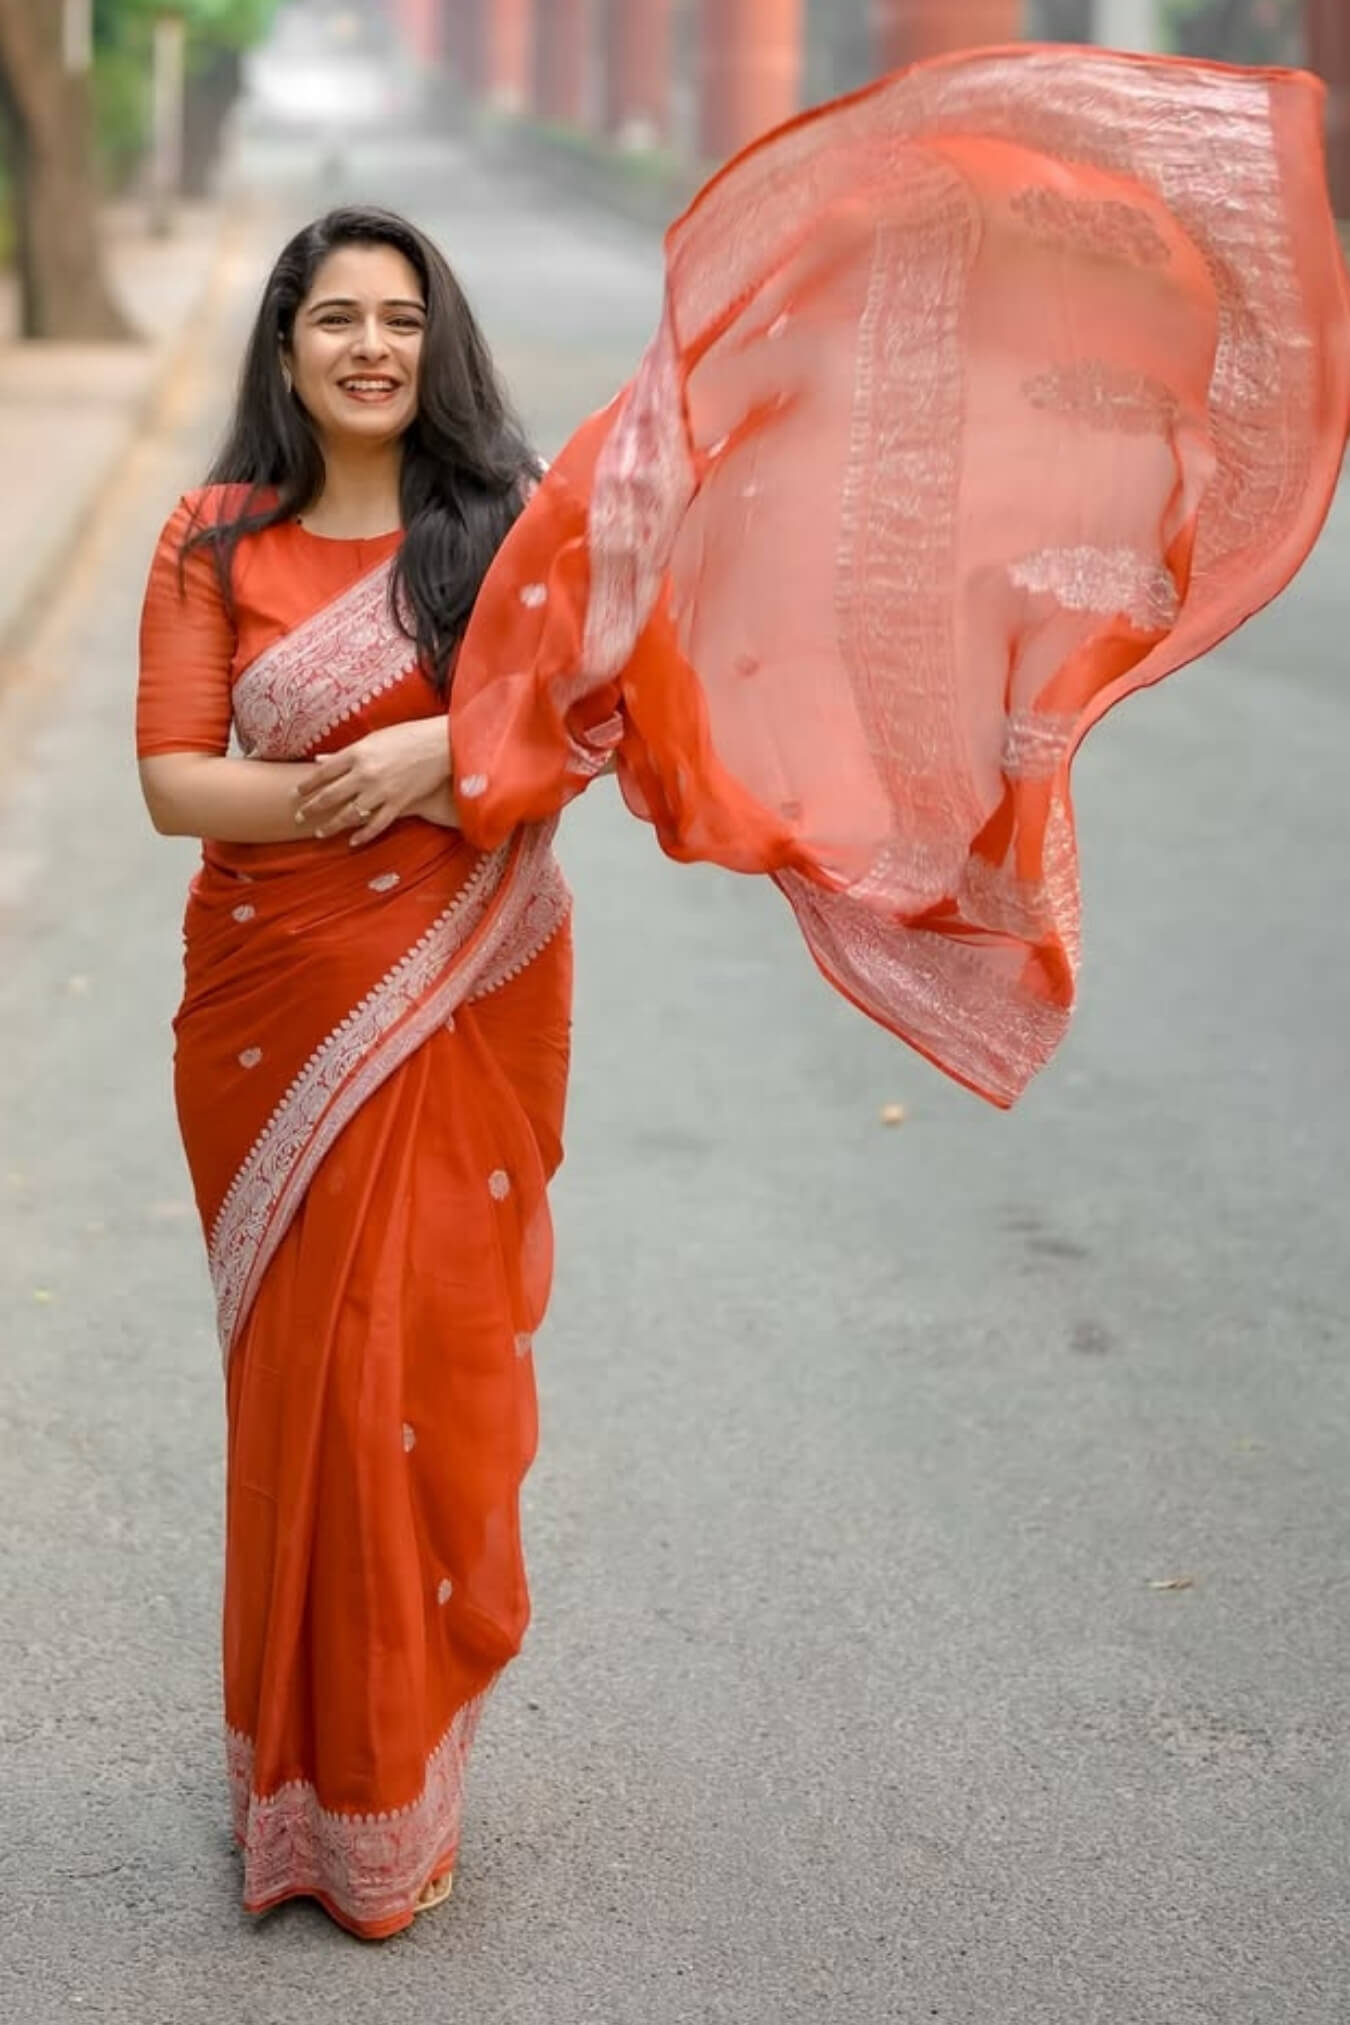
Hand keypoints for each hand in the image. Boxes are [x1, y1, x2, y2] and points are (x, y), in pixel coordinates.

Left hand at [294, 719, 450, 847]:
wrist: (440, 745)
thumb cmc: (406, 737)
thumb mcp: (372, 739)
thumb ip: (346, 753)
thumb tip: (320, 761)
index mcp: (357, 753)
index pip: (323, 773)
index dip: (307, 785)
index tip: (295, 794)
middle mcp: (365, 773)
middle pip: (330, 796)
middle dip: (311, 808)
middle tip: (298, 817)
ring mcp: (381, 791)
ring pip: (349, 814)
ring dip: (331, 825)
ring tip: (318, 832)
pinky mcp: (399, 803)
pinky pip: (376, 825)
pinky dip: (363, 835)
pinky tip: (351, 842)